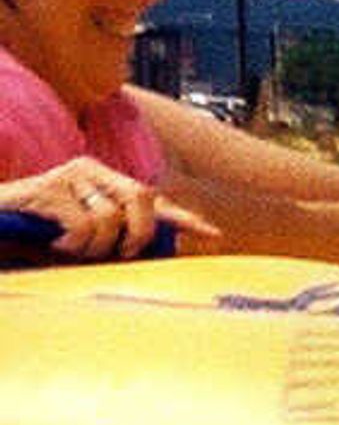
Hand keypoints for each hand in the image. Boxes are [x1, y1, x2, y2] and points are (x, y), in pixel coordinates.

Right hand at [1, 155, 214, 257]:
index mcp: (105, 182)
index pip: (153, 199)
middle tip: (115, 253)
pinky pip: (83, 225)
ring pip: (110, 218)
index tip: (212, 233)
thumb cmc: (40, 235)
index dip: (183, 217)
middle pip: (141, 198)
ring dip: (94, 246)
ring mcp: (69, 175)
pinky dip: (74, 244)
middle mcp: (91, 171)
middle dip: (137, 234)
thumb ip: (119, 237)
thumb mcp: (88, 238)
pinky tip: (55, 242)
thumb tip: (161, 249)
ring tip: (71, 248)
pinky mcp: (49, 187)